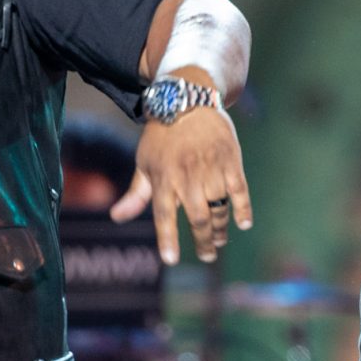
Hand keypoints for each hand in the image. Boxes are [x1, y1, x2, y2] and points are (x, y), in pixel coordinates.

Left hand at [114, 83, 252, 263]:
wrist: (187, 100)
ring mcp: (211, 168)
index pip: (163, 215)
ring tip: (218, 240)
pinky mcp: (231, 160)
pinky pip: (240, 190)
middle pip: (197, 217)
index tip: (170, 260)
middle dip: (202, 242)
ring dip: (220, 229)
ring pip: (218, 208)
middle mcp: (187, 175)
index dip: (167, 239)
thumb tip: (117, 217)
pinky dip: (243, 209)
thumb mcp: (144, 163)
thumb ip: (135, 194)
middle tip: (206, 256)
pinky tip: (243, 224)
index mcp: (163, 178)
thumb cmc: (162, 136)